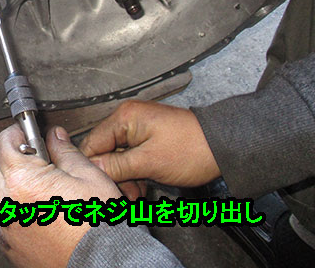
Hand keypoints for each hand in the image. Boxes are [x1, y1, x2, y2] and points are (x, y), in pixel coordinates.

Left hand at [0, 124, 120, 267]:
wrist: (103, 263)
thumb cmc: (99, 227)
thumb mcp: (88, 175)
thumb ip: (65, 151)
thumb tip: (56, 137)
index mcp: (23, 180)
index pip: (4, 142)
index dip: (18, 132)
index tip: (29, 132)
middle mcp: (7, 204)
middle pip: (0, 164)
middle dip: (18, 156)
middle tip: (43, 158)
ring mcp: (6, 226)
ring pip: (2, 191)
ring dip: (17, 182)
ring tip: (47, 188)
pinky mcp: (10, 244)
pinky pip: (7, 216)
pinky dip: (18, 208)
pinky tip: (43, 209)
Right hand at [80, 100, 219, 187]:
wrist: (224, 148)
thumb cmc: (191, 151)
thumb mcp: (148, 162)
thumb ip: (115, 166)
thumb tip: (89, 170)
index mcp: (124, 117)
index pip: (92, 143)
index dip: (92, 167)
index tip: (95, 187)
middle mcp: (127, 118)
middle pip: (104, 150)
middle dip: (111, 175)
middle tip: (122, 195)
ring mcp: (138, 127)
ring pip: (117, 156)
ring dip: (123, 177)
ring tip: (136, 195)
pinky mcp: (148, 137)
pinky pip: (131, 155)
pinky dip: (133, 172)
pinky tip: (141, 187)